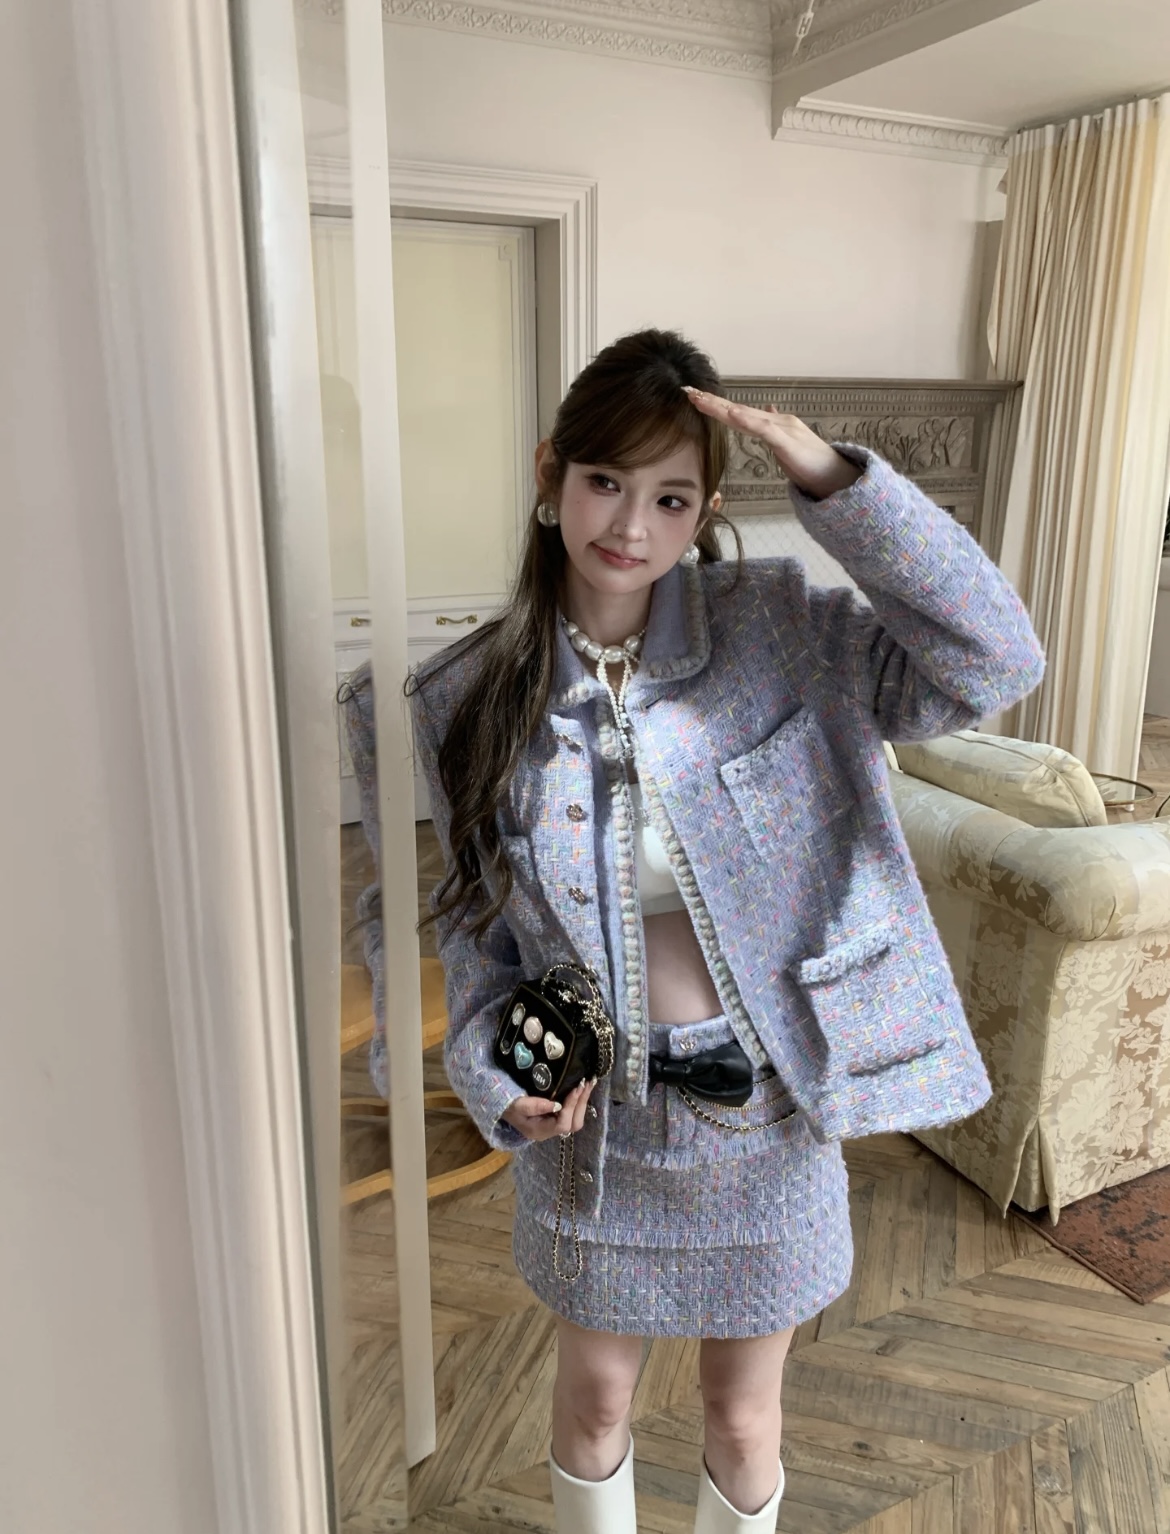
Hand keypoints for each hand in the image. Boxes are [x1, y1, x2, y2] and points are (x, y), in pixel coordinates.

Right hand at [502, 1078, 597, 1141]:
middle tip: (587, 1082)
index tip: (576, 1087)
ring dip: (583, 1101)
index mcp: (539, 1131)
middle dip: (582, 1103)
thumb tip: (556, 1104)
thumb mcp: (516, 1104)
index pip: (562, 1124)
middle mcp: (549, 1132)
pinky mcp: (555, 1118)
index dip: (571, 1106)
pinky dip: (579, 1100)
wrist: (500, 1106)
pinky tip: (583, 1087)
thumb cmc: (507, 1104)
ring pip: (575, 1119)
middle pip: (573, 1124)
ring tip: (589, 1082)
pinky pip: (572, 1113)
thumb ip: (534, 1105)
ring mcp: (553, 1126)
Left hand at [682, 388, 861, 499]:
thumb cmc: (811, 463)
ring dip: (723, 408)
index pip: (739, 413)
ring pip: (747, 416)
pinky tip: (731, 414)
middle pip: (738, 410)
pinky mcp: (788, 441)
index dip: (716, 406)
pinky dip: (747, 421)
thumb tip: (767, 410)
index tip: (693, 398)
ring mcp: (782, 428)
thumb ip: (773, 430)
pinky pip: (764, 430)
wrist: (835, 475)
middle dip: (712, 402)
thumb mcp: (786, 445)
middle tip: (687, 391)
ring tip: (701, 400)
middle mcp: (775, 420)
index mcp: (772, 424)